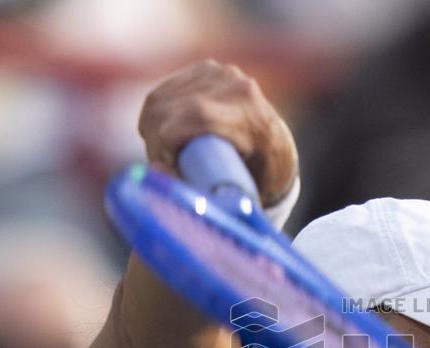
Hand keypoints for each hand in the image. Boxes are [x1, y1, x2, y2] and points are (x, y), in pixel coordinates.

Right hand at [138, 59, 298, 205]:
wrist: (277, 148)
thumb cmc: (259, 180)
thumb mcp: (239, 196)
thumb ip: (202, 192)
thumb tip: (156, 169)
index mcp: (254, 120)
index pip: (198, 115)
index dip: (169, 139)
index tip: (170, 164)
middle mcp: (239, 89)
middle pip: (171, 107)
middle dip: (154, 140)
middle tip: (164, 165)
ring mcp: (222, 74)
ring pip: (159, 99)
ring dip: (151, 130)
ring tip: (165, 153)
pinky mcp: (205, 69)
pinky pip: (161, 92)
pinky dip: (154, 116)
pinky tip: (165, 134)